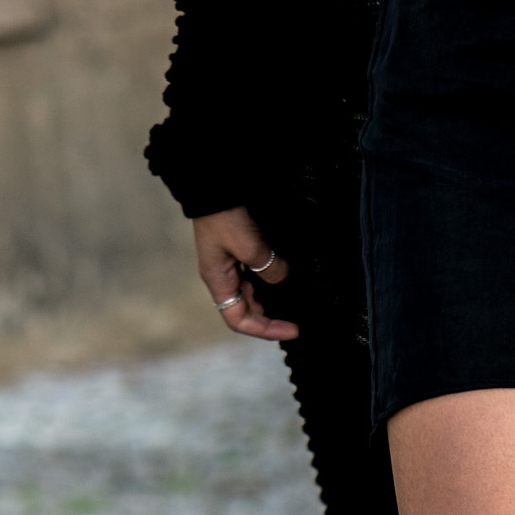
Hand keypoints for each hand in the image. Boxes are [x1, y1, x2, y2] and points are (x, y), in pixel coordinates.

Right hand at [193, 208, 296, 341]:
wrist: (215, 184)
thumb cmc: (223, 216)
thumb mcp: (248, 246)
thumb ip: (267, 267)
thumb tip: (282, 277)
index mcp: (218, 281)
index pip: (240, 320)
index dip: (266, 330)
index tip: (293, 329)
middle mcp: (224, 277)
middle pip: (248, 308)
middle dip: (272, 316)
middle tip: (299, 317)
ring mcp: (231, 263)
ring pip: (254, 291)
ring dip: (273, 298)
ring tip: (296, 299)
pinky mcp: (239, 249)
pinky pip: (257, 272)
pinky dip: (272, 278)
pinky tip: (286, 274)